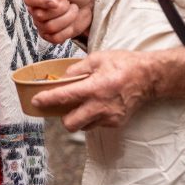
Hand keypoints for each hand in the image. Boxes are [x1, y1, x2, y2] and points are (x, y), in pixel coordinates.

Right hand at [23, 0, 93, 42]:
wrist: (88, 6)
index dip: (42, 1)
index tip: (56, 1)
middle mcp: (35, 8)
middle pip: (40, 15)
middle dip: (61, 9)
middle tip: (69, 2)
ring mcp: (41, 24)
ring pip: (50, 27)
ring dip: (67, 19)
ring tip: (72, 10)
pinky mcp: (49, 36)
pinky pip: (55, 38)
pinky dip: (68, 31)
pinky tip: (71, 22)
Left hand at [32, 49, 154, 130]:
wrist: (149, 77)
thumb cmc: (123, 64)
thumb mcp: (97, 59)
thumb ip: (77, 69)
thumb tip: (62, 79)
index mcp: (95, 87)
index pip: (64, 97)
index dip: (47, 100)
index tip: (36, 101)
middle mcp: (101, 106)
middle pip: (70, 123)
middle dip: (62, 117)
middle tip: (62, 107)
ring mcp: (109, 117)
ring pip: (83, 126)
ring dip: (78, 118)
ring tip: (82, 104)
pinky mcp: (116, 123)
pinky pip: (96, 124)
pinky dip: (91, 117)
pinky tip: (97, 105)